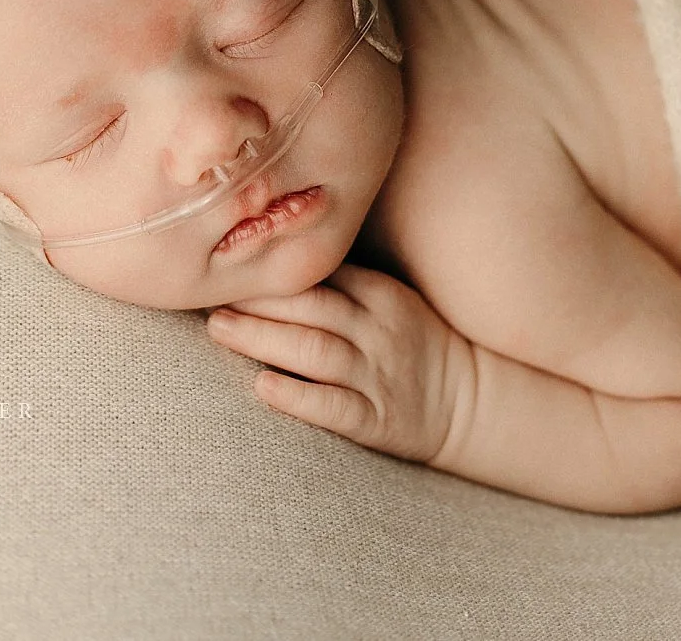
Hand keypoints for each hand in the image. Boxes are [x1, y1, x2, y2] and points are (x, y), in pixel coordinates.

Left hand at [205, 264, 474, 463]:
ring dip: (262, 339)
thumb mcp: (392, 300)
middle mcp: (380, 331)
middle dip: (257, 299)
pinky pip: (333, 406)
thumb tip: (275, 259)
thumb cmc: (415, 346)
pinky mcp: (377, 420)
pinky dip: (296, 396)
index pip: (322, 273)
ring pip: (314, 352)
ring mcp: (379, 376)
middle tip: (209, 293)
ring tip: (219, 330)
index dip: (273, 269)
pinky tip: (262, 386)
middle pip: (311, 308)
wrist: (471, 403)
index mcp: (382, 295)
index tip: (230, 261)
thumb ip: (344, 282)